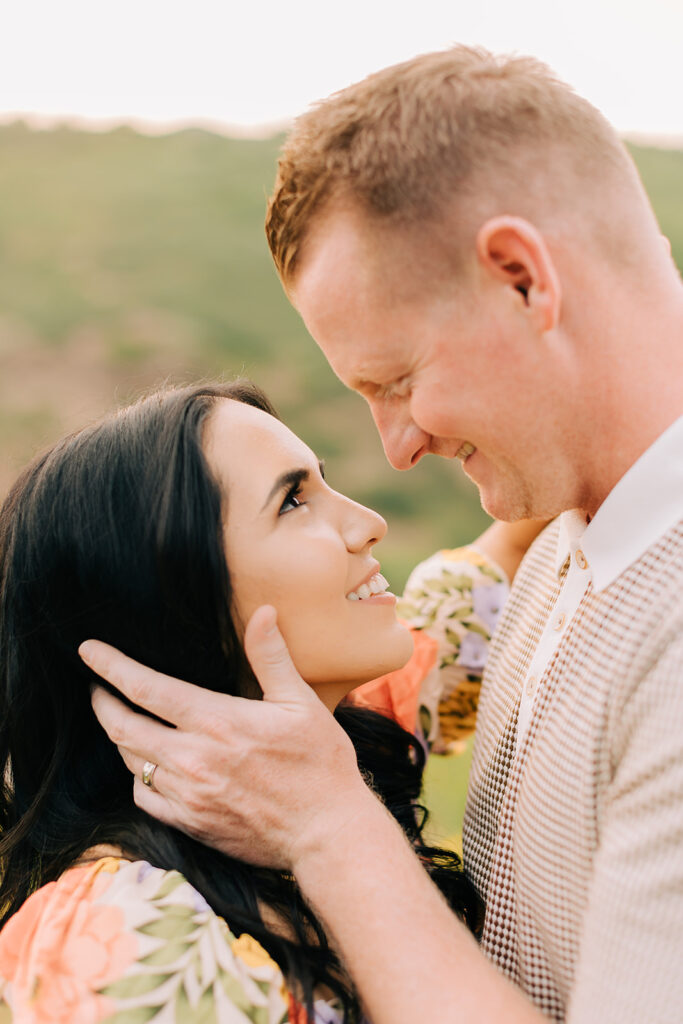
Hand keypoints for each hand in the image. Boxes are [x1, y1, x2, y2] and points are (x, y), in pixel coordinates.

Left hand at [82, 605, 372, 869]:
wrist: (327, 834)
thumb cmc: (320, 763)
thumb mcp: (301, 703)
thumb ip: (272, 657)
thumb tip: (262, 612)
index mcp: (217, 722)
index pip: (147, 688)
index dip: (111, 667)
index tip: (88, 652)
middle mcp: (194, 759)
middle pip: (124, 727)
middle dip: (103, 703)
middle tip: (96, 687)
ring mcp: (188, 795)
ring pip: (132, 761)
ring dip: (120, 737)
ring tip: (122, 720)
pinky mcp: (190, 824)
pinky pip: (145, 797)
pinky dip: (138, 776)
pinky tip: (148, 766)